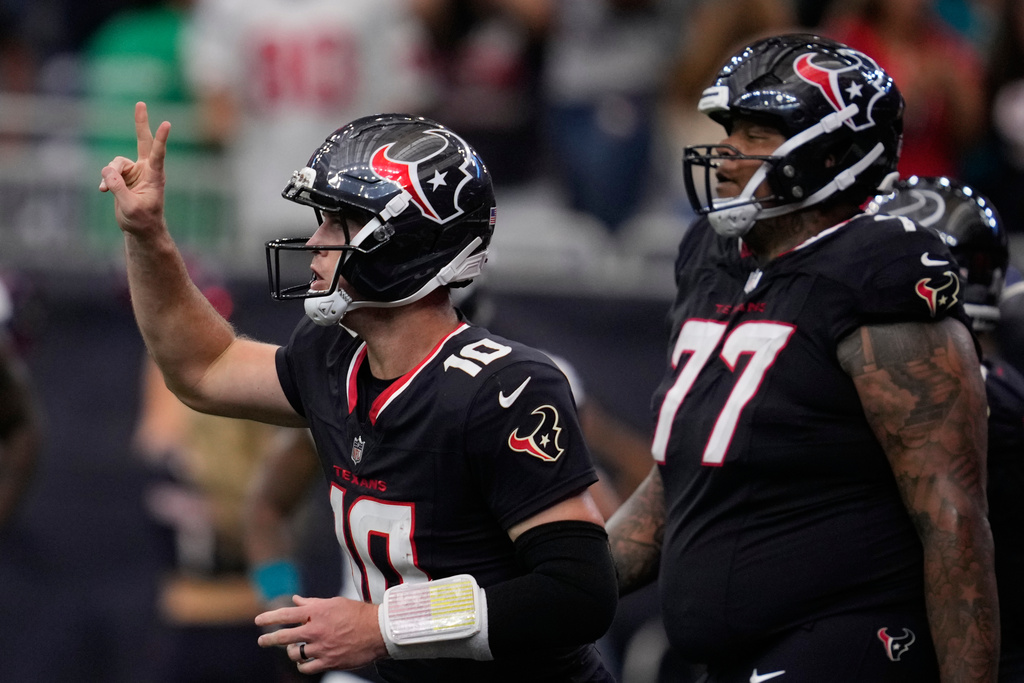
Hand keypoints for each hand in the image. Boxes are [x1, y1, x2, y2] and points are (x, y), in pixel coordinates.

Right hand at [98, 101, 170, 238]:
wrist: (141, 230)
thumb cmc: (142, 220)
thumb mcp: (130, 207)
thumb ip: (118, 188)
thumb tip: (107, 170)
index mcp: (155, 176)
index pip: (158, 154)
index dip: (161, 139)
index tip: (167, 124)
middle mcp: (146, 170)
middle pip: (143, 141)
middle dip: (140, 123)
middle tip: (140, 103)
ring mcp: (134, 172)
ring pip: (115, 163)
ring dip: (109, 174)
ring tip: (107, 189)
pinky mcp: (123, 177)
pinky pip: (109, 172)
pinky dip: (105, 181)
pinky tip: (103, 191)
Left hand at [255, 594, 387, 674]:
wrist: (378, 631)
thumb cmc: (357, 613)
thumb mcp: (334, 603)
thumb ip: (313, 603)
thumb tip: (295, 600)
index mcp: (317, 612)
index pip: (286, 615)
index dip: (269, 617)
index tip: (259, 621)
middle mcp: (316, 630)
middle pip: (284, 637)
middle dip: (268, 639)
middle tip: (261, 641)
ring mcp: (322, 647)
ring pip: (295, 654)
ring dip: (291, 652)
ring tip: (294, 650)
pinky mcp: (329, 661)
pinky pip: (307, 668)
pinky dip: (302, 666)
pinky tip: (304, 663)